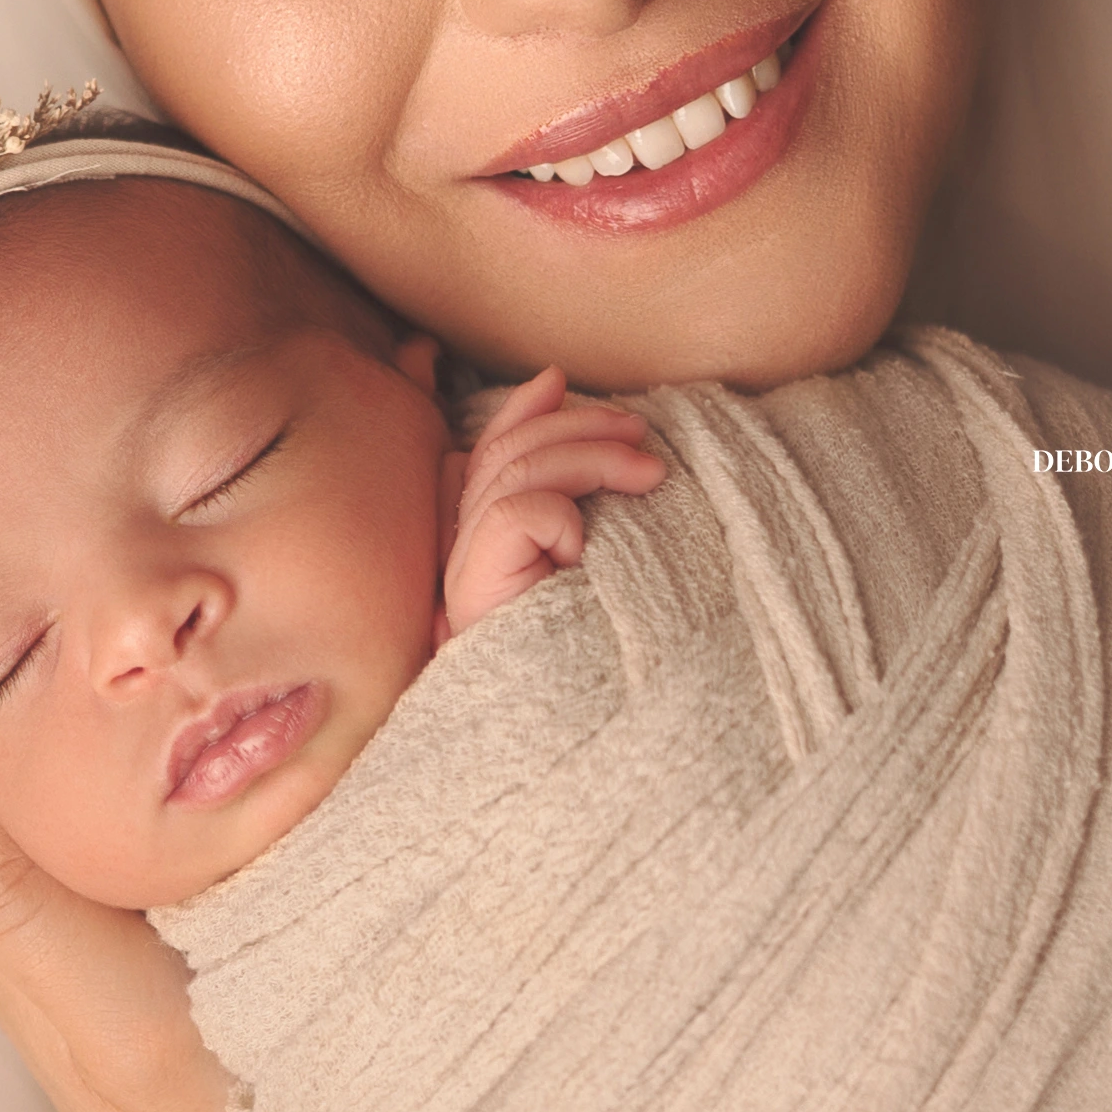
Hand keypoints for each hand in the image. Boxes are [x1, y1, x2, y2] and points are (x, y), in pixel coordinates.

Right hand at [435, 368, 668, 638]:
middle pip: (503, 454)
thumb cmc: (607, 644)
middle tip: (641, 436)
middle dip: (576, 429)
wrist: (598, 731)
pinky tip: (585, 548)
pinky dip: (559, 515)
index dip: (521, 411)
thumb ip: (567, 473)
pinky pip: (515, 514)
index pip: (487, 451)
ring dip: (590, 458)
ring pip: (513, 473)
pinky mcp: (475, 591)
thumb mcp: (595, 544)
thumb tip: (553, 380)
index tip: (563, 387)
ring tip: (648, 475)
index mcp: (484, 544)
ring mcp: (465, 574)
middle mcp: (462, 556)